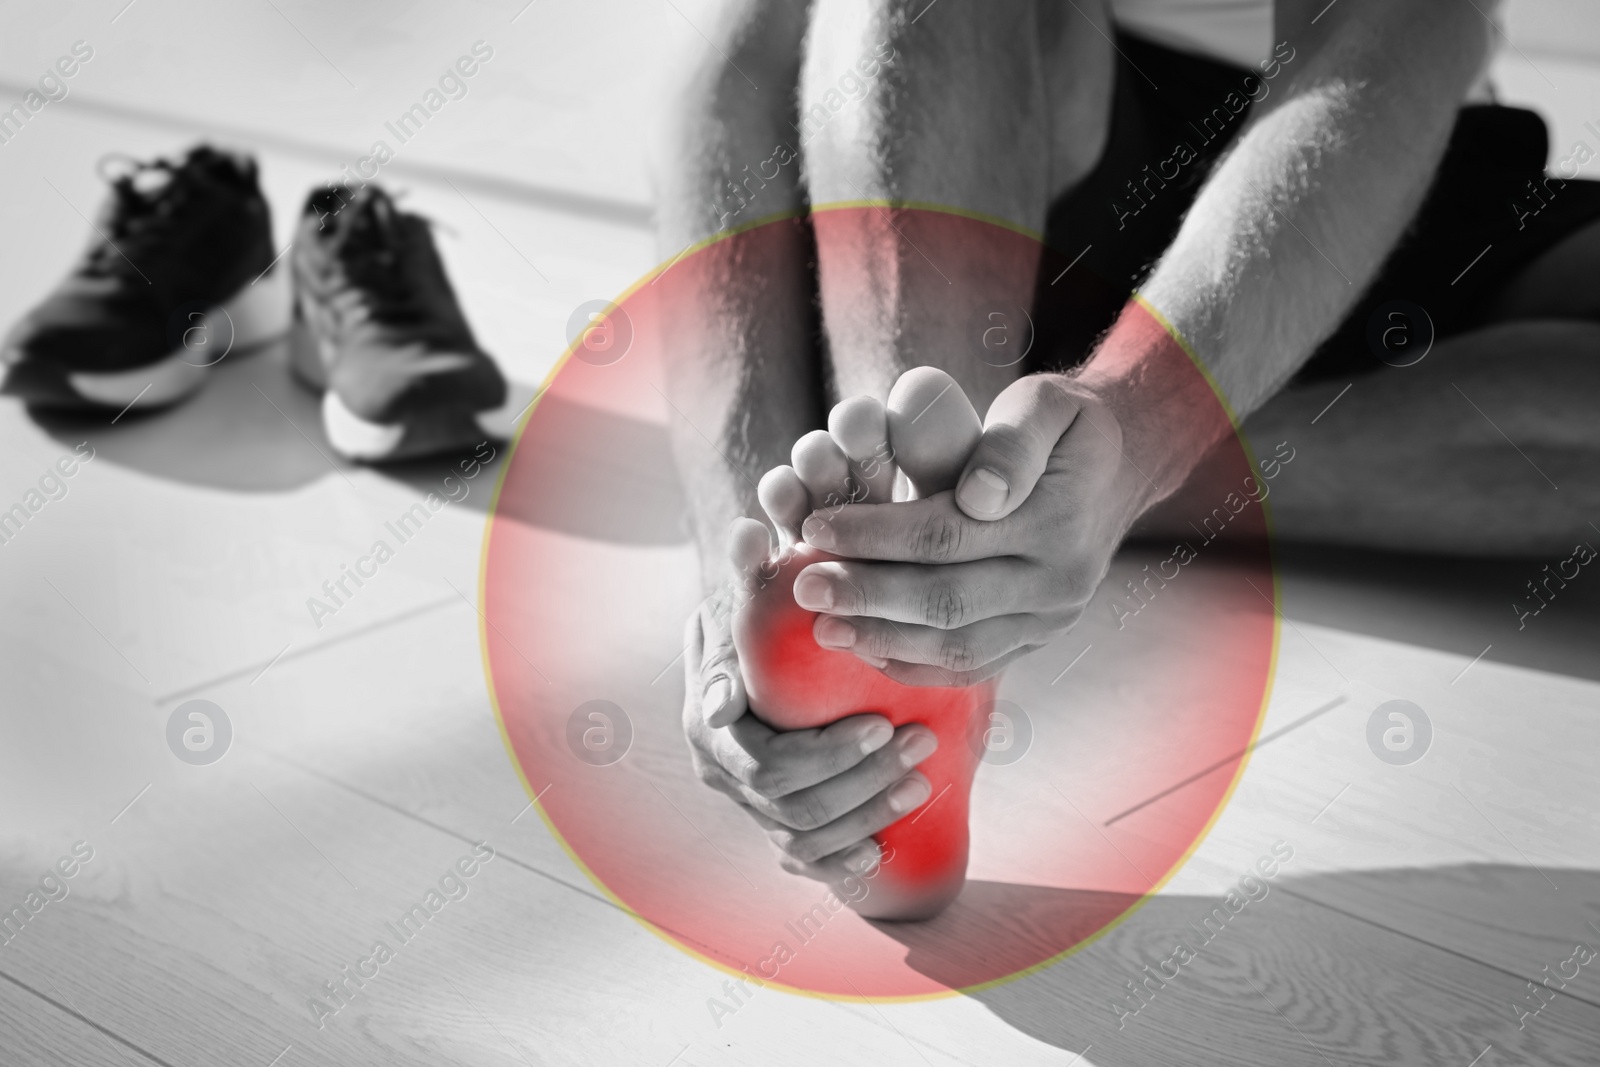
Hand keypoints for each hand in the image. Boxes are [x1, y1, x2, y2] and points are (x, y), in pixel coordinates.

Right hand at [680, 566, 940, 883]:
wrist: (758, 648)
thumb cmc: (764, 612)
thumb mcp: (755, 590)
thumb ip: (749, 569)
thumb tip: (747, 534)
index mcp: (706, 722)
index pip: (765, 759)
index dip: (823, 752)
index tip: (877, 727)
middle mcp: (720, 771)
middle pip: (789, 801)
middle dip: (859, 778)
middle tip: (917, 740)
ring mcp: (745, 803)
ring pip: (801, 833)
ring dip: (865, 811)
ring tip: (921, 777)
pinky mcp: (771, 825)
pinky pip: (803, 860)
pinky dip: (839, 860)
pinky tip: (882, 849)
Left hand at [796, 374, 1156, 685]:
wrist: (1120, 466)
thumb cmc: (1065, 426)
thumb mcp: (1048, 403)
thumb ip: (1013, 442)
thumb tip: (978, 497)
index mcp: (1057, 521)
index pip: (948, 536)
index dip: (875, 534)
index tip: (817, 526)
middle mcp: (1059, 581)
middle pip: (947, 601)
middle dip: (867, 596)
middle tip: (805, 586)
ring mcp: (1052, 619)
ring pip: (959, 646)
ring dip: (884, 640)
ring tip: (823, 626)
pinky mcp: (1039, 638)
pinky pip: (975, 664)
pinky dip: (918, 665)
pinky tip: (868, 650)